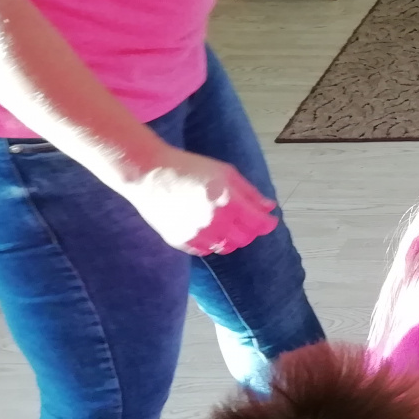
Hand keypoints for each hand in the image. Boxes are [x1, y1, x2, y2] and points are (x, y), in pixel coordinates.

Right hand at [112, 146, 277, 255]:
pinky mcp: (179, 241)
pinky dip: (212, 244)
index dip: (268, 224)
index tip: (269, 220)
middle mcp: (214, 221)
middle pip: (244, 239)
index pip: (258, 224)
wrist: (149, 174)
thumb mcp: (226, 172)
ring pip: (225, 248)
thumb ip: (249, 192)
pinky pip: (204, 251)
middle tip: (247, 221)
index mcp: (228, 201)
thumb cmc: (190, 168)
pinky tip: (209, 230)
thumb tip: (268, 208)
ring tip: (227, 225)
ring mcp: (195, 234)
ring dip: (232, 239)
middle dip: (250, 231)